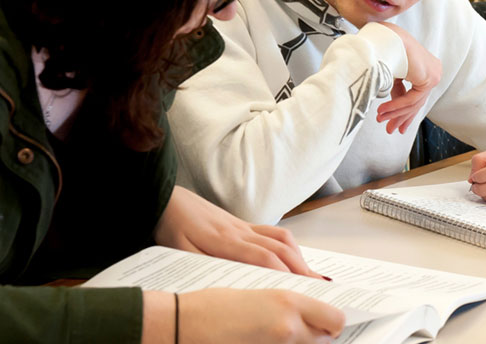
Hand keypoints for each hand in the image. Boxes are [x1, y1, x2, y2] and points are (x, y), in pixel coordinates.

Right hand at [143, 289, 343, 343]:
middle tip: (301, 327)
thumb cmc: (212, 304)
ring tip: (277, 333)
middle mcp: (289, 328)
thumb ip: (286, 304)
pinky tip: (265, 341)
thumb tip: (306, 312)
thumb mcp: (257, 293)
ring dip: (301, 342)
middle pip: (326, 338)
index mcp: (287, 302)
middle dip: (318, 334)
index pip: (334, 318)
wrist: (184, 323)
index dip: (331, 319)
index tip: (326, 318)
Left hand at [154, 186, 323, 277]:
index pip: (262, 257)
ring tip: (311, 275)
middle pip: (279, 248)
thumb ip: (204, 264)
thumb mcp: (180, 251)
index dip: (282, 272)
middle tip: (318, 286)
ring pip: (280, 237)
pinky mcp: (242, 224)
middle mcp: (240, 231)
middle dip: (300, 267)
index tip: (298, 287)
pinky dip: (289, 245)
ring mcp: (243, 226)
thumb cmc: (173, 225)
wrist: (168, 198)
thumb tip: (227, 280)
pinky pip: (273, 232)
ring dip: (298, 256)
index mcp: (225, 240)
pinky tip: (293, 257)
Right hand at [375, 22, 441, 133]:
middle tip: (391, 129)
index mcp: (425, 67)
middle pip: (416, 101)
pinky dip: (397, 106)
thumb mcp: (392, 73)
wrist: (387, 36)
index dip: (403, 111)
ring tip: (381, 119)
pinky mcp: (430, 78)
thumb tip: (394, 104)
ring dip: (395, 113)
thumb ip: (397, 89)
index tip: (393, 123)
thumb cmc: (386, 47)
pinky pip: (413, 99)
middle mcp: (432, 71)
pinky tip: (385, 111)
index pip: (415, 95)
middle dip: (401, 117)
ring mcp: (433, 74)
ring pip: (414, 102)